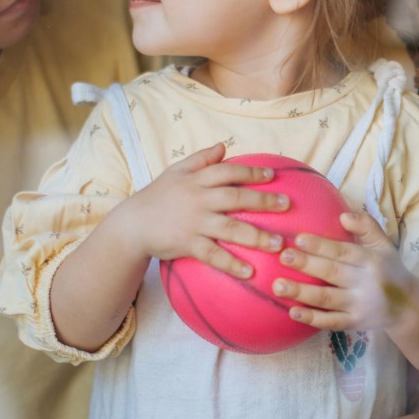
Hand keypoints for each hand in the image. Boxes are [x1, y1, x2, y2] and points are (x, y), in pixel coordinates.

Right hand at [114, 142, 286, 276]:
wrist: (131, 224)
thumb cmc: (157, 196)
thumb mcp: (176, 172)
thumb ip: (200, 159)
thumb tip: (223, 146)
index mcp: (196, 179)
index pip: (228, 171)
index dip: (251, 172)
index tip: (273, 176)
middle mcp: (198, 199)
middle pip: (235, 198)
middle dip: (263, 201)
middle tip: (286, 205)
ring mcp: (193, 223)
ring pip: (230, 228)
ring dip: (256, 236)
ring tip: (278, 244)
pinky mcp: (187, 244)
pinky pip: (213, 255)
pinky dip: (231, 264)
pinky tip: (250, 272)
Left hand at [273, 210, 418, 333]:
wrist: (408, 306)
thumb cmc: (389, 269)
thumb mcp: (384, 244)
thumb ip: (366, 226)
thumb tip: (343, 215)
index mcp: (371, 260)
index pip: (343, 251)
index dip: (321, 245)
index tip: (298, 238)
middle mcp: (365, 283)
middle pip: (331, 273)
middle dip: (306, 265)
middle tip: (282, 256)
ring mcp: (360, 305)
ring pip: (327, 298)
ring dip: (301, 292)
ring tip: (278, 285)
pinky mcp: (355, 323)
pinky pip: (331, 321)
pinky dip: (312, 318)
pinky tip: (293, 312)